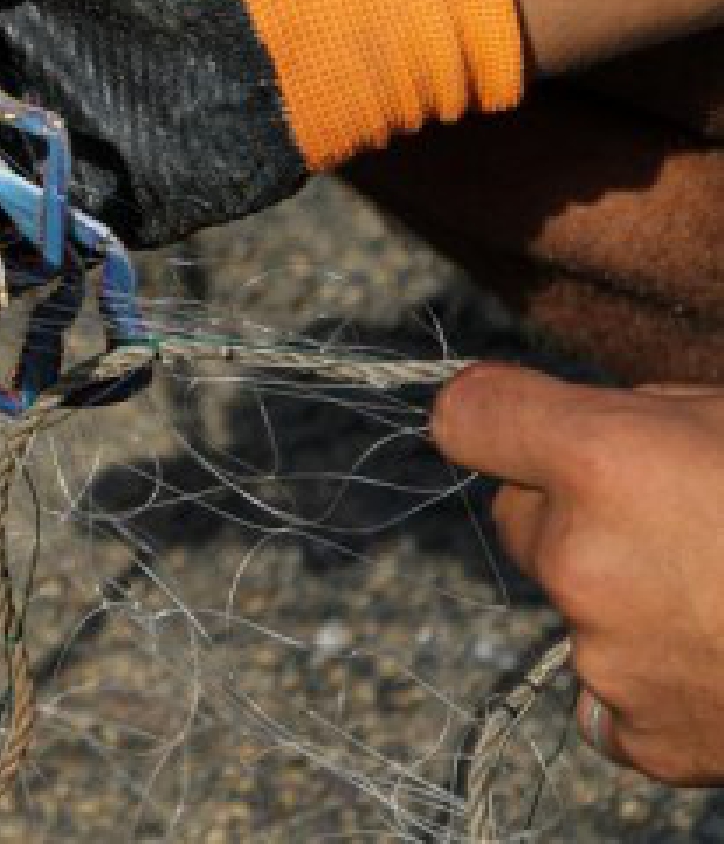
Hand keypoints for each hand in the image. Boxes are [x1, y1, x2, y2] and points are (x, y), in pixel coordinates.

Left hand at [433, 364, 723, 784]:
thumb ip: (646, 413)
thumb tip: (584, 417)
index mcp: (604, 461)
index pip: (468, 417)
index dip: (495, 414)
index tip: (515, 416)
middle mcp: (580, 559)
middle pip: (517, 514)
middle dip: (573, 507)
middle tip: (677, 511)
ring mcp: (606, 656)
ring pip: (570, 600)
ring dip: (623, 591)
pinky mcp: (641, 733)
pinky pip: (607, 691)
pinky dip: (652, 676)